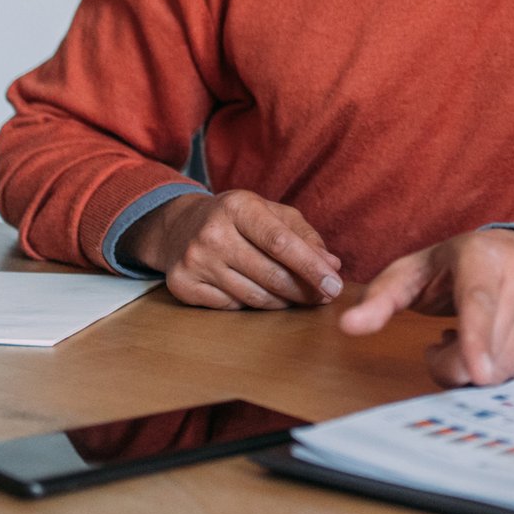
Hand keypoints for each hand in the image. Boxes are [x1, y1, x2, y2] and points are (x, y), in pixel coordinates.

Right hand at [120, 190, 343, 309]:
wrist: (178, 226)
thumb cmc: (237, 219)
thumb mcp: (270, 213)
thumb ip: (303, 235)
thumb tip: (332, 264)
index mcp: (238, 206)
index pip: (281, 242)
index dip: (311, 267)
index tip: (334, 286)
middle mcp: (213, 233)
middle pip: (270, 274)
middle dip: (303, 290)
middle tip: (323, 298)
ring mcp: (195, 261)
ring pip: (254, 296)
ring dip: (283, 301)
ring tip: (296, 297)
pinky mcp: (183, 285)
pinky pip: (232, 307)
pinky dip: (253, 306)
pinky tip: (261, 295)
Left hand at [338, 230, 513, 386]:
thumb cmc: (459, 266)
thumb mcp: (414, 272)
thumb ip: (381, 298)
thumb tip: (349, 325)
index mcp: (482, 256)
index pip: (480, 303)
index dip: (476, 340)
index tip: (476, 374)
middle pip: (488, 350)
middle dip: (455, 365)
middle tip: (441, 345)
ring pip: (508, 367)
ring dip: (478, 370)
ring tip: (469, 341)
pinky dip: (502, 370)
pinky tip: (493, 346)